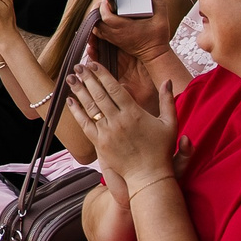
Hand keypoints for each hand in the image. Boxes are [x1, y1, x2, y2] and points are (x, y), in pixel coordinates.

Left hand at [63, 60, 184, 195]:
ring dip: (79, 91)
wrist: (149, 176)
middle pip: (99, 94)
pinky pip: (85, 124)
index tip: (93, 64)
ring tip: (70, 78)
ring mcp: (107, 132)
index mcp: (134, 113)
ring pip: (90, 107)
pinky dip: (76, 112)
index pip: (115, 88)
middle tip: (78, 65)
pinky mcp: (100, 144)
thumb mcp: (170, 123)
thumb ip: (168, 100)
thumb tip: (167, 80)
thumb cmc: (161, 150)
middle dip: (87, 78)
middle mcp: (119, 121)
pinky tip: (70, 101)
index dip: (102, 74)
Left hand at [93, 0, 185, 64]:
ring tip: (104, 8)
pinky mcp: (115, 41)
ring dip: (97, 18)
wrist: (155, 55)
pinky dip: (100, 25)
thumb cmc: (158, 38)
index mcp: (125, 27)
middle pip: (97, 21)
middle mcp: (117, 34)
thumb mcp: (162, 19)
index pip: (106, 16)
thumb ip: (159, 3)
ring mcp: (115, 39)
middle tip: (104, 1)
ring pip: (97, 28)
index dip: (103, 6)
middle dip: (97, 10)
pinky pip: (100, 33)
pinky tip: (105, 18)